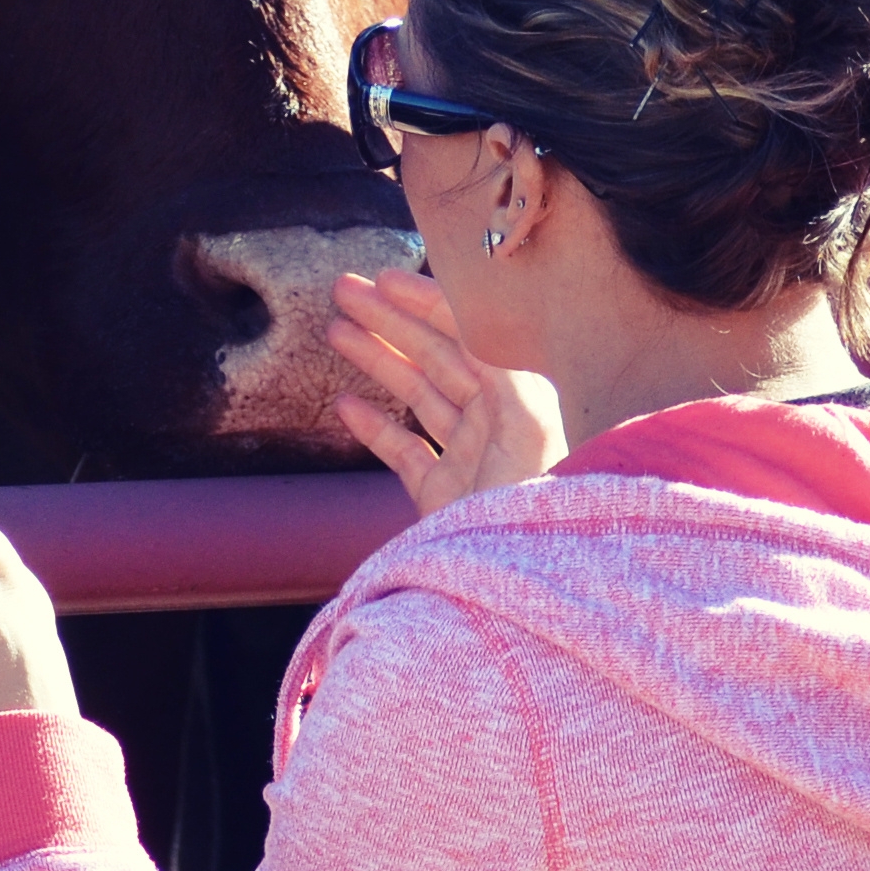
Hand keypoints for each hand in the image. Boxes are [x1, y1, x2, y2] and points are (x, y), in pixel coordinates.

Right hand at [328, 268, 565, 515]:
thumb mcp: (530, 431)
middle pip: (436, 356)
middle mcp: (494, 422)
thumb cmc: (535, 509)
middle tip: (342, 291)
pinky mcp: (443, 496)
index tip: (382, 279)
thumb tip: (478, 324)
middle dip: (390, 320)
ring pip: (416, 395)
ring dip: (376, 360)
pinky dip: (373, 427)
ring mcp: (467, 459)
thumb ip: (505, 371)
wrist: (517, 591)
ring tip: (334, 331)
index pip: (467, 335)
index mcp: (517, 400)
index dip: (425, 302)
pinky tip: (343, 405)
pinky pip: (404, 451)